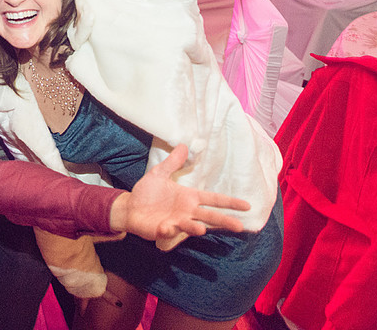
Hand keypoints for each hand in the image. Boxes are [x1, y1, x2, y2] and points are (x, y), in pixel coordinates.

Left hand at [111, 144, 251, 247]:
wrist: (130, 207)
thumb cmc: (148, 192)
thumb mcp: (159, 174)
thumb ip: (172, 162)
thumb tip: (183, 145)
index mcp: (189, 197)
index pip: (213, 200)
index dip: (229, 202)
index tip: (247, 205)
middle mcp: (186, 211)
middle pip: (208, 216)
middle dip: (223, 221)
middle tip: (239, 226)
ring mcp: (176, 221)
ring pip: (190, 226)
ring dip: (195, 228)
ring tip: (200, 229)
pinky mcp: (162, 229)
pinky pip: (167, 230)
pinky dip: (168, 230)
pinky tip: (166, 227)